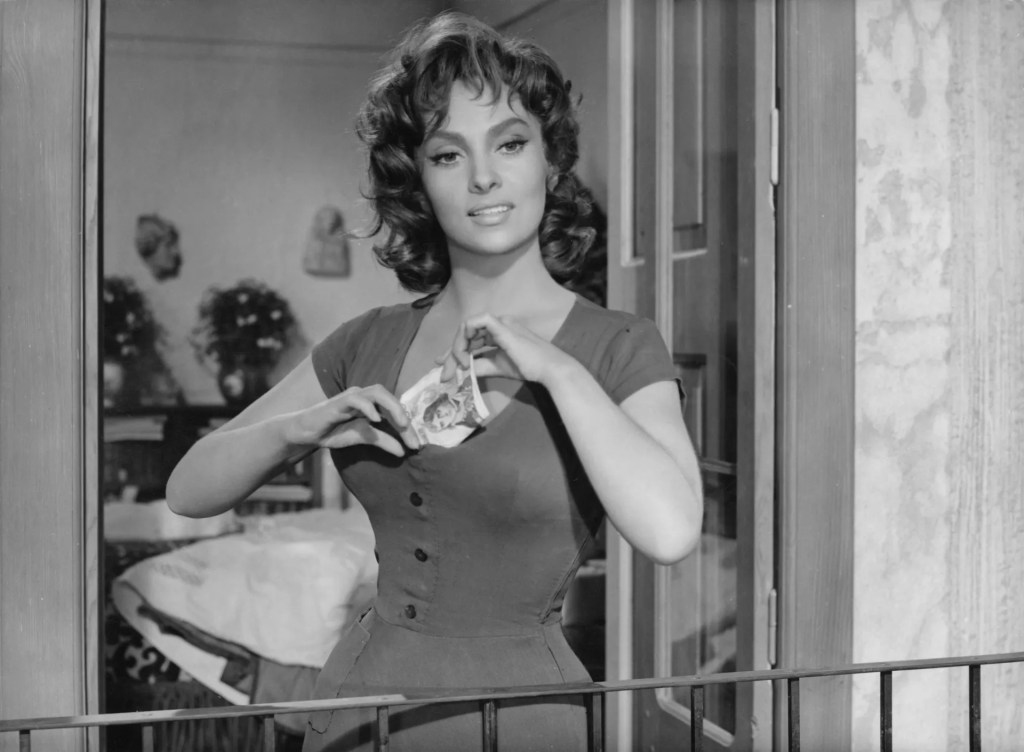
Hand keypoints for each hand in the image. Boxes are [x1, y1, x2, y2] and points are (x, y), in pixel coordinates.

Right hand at [287, 384, 418, 456]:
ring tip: (402, 424)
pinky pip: (356, 399)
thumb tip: (403, 452)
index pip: (395, 410)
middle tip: (413, 438)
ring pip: (377, 392)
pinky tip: (376, 419)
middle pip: (390, 397)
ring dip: (392, 407)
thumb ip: (383, 442)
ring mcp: (352, 396)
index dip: (408, 428)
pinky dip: (368, 407)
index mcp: (373, 404)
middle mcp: (365, 396)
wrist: (307, 433)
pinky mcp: (339, 401)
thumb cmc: (334, 432)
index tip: (416, 446)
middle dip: (404, 417)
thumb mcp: (362, 439)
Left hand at [437, 313, 575, 385]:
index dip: (456, 350)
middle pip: (466, 334)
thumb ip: (480, 366)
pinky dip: (465, 338)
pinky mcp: (500, 325)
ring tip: (456, 366)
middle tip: (444, 373)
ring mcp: (499, 323)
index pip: (472, 338)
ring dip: (457, 347)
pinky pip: (474, 323)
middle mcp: (498, 324)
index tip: (444, 366)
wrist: (548, 368)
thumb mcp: (498, 367)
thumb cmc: (529, 367)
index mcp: (499, 332)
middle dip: (451, 353)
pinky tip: (465, 356)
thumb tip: (461, 371)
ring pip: (467, 328)